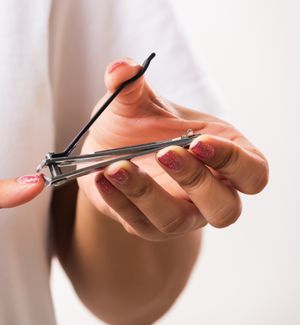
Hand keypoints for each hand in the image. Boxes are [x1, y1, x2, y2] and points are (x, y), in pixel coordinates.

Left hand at [78, 58, 267, 240]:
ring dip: (148, 195)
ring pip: (176, 221)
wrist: (103, 149)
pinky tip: (102, 177)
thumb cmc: (134, 124)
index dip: (233, 162)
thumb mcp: (133, 100)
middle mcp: (206, 192)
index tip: (199, 141)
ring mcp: (177, 214)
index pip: (252, 172)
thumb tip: (121, 67)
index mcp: (223, 157)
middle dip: (196, 182)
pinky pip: (136, 222)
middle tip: (166, 153)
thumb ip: (130, 84)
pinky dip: (117, 200)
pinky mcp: (145, 225)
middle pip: (224, 208)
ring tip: (118, 167)